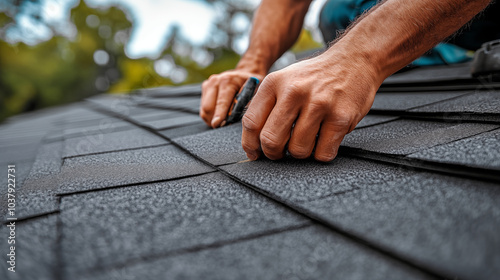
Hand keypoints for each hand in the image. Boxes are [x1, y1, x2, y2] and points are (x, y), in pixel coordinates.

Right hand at [200, 69, 264, 127]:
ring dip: (212, 119)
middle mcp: (215, 81)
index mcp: (228, 81)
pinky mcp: (205, 89)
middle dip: (215, 120)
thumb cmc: (254, 85)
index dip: (219, 116)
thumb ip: (247, 103)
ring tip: (224, 121)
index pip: (220, 102)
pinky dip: (211, 115)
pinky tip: (221, 115)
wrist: (247, 73)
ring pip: (204, 110)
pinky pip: (203, 109)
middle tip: (225, 125)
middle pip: (207, 108)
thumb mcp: (256, 91)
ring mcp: (208, 84)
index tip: (217, 124)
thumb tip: (239, 117)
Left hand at [241, 51, 382, 161]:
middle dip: (274, 154)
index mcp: (274, 83)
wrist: (354, 60)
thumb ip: (266, 105)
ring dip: (301, 153)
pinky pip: (323, 153)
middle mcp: (294, 92)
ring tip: (307, 139)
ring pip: (298, 150)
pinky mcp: (341, 117)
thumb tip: (251, 141)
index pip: (251, 122)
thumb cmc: (315, 77)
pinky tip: (324, 139)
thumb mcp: (284, 80)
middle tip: (280, 152)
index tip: (255, 153)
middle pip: (271, 140)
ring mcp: (319, 105)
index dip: (250, 144)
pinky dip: (322, 153)